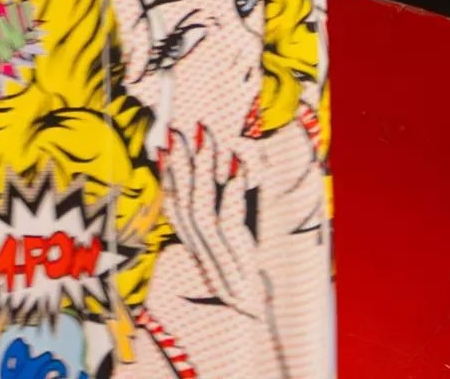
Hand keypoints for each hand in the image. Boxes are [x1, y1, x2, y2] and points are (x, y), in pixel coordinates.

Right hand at [154, 123, 267, 325]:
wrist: (280, 317)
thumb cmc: (267, 274)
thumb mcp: (243, 234)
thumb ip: (229, 207)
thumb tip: (224, 164)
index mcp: (199, 248)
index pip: (176, 208)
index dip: (169, 176)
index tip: (168, 145)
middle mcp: (205, 255)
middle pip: (184, 207)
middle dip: (181, 167)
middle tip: (180, 132)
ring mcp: (223, 262)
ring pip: (201, 214)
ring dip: (202, 176)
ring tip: (208, 144)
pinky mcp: (244, 265)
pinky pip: (228, 228)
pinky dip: (230, 199)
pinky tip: (236, 176)